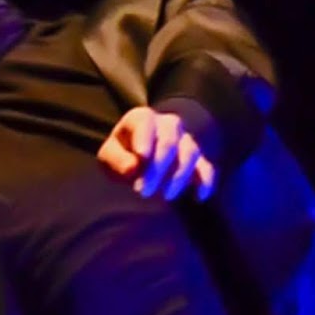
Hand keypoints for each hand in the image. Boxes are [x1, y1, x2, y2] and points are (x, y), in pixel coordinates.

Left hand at [97, 106, 215, 200]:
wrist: (138, 156)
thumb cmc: (120, 155)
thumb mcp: (108, 156)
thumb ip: (117, 160)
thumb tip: (133, 168)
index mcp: (142, 118)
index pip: (146, 124)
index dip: (144, 140)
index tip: (141, 158)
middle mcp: (167, 125)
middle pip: (169, 141)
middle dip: (158, 168)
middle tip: (144, 191)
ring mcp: (184, 140)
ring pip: (190, 153)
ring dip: (179, 176)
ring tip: (165, 196)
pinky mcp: (196, 159)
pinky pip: (206, 167)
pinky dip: (205, 181)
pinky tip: (198, 196)